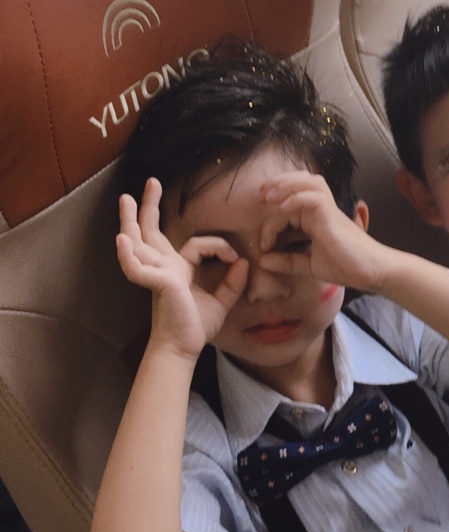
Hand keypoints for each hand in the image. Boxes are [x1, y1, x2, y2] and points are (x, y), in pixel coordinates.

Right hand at [116, 180, 247, 359]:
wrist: (182, 349)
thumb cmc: (195, 327)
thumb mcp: (221, 302)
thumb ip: (233, 283)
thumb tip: (244, 262)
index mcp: (178, 269)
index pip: (196, 244)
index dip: (220, 246)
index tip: (236, 258)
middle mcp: (164, 267)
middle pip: (151, 232)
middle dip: (149, 207)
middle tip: (151, 182)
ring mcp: (157, 273)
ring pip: (139, 242)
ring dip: (130, 220)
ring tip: (124, 199)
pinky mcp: (156, 283)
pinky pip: (138, 268)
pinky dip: (128, 255)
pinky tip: (122, 240)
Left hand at [258, 171, 390, 291]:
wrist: (371, 272)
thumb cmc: (345, 266)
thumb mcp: (309, 264)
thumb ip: (287, 261)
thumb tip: (263, 261)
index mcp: (314, 217)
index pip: (288, 204)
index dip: (270, 221)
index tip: (264, 245)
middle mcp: (321, 209)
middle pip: (299, 180)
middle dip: (276, 184)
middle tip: (259, 196)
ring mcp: (328, 210)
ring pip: (307, 182)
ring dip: (285, 184)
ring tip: (269, 196)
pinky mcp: (333, 216)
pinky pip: (313, 197)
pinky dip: (296, 198)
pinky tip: (283, 209)